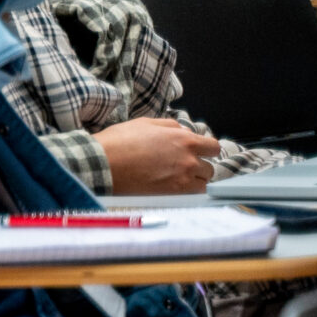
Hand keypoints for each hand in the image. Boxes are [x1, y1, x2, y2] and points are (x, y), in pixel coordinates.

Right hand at [95, 116, 222, 194]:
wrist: (104, 163)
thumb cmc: (120, 142)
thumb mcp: (145, 123)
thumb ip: (169, 126)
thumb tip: (182, 131)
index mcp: (184, 139)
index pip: (213, 147)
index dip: (206, 150)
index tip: (198, 153)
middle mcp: (189, 158)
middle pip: (210, 166)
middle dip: (199, 166)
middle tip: (182, 167)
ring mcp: (184, 177)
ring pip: (204, 181)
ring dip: (195, 180)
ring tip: (177, 179)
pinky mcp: (175, 192)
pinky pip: (195, 194)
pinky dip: (189, 191)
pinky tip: (175, 188)